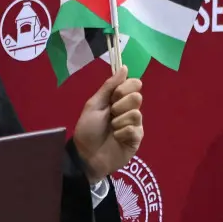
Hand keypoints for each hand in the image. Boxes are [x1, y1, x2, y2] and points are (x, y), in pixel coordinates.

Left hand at [73, 65, 143, 182]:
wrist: (86, 154)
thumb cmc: (87, 129)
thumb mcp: (94, 104)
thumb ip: (109, 86)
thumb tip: (124, 67)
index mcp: (119, 100)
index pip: (135, 84)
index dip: (124, 88)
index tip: (113, 98)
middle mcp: (129, 110)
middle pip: (137, 97)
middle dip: (120, 105)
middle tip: (110, 115)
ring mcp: (135, 125)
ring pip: (136, 113)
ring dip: (119, 121)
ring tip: (111, 129)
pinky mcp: (137, 139)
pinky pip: (135, 129)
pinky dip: (122, 133)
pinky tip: (116, 139)